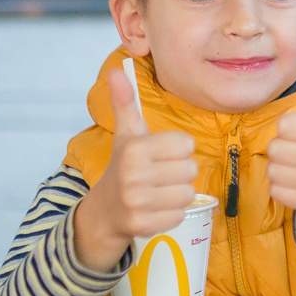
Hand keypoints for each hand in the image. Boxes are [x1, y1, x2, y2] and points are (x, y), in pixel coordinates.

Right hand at [72, 67, 197, 273]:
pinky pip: (180, 215)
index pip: (186, 144)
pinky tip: (156, 208)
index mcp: (134, 148)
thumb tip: (116, 70)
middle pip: (191, 169)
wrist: (103, 210)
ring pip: (188, 193)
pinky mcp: (143, 225)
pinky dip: (172, 213)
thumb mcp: (126, 133)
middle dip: (180, 173)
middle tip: (161, 175)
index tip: (161, 154)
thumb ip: (126, 102)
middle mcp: (133, 174)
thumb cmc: (124, 166)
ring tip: (159, 191)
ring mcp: (137, 202)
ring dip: (178, 194)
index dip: (178, 150)